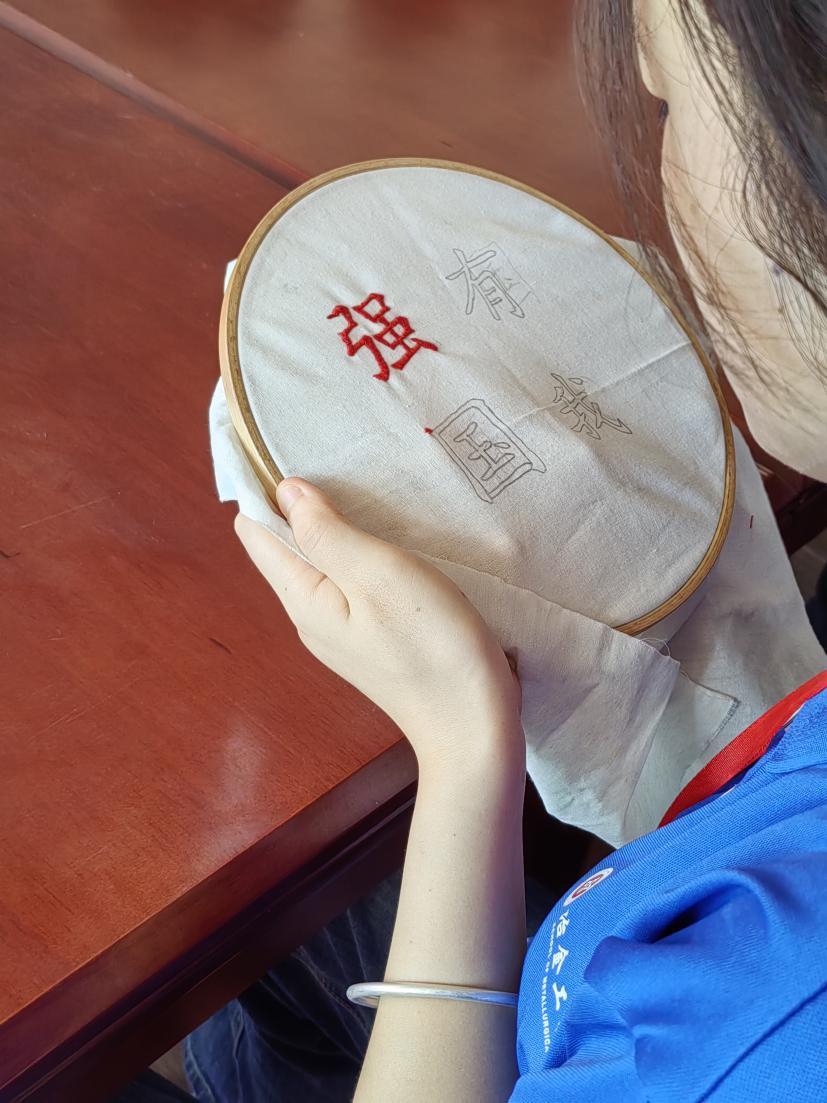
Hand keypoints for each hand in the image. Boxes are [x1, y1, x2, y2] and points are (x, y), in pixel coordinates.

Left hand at [234, 478, 521, 769]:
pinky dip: (356, 552)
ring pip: (320, 564)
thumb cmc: (431, 645)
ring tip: (352, 485)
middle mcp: (311, 616)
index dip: (259, 488)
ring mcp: (342, 630)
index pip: (256, 533)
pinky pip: (349, 582)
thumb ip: (327, 533)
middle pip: (285, 547)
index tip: (275, 443)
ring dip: (330, 527)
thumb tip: (286, 492)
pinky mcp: (374, 637)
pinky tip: (382, 538)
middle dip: (294, 504)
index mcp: (303, 599)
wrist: (474, 724)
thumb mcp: (378, 575)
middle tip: (323, 454)